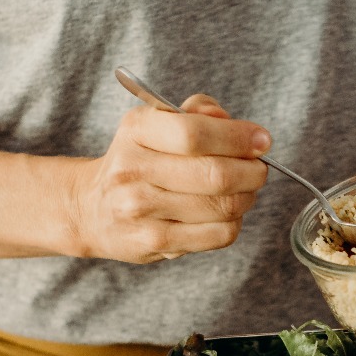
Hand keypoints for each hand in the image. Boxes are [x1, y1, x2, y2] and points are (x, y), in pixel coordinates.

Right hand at [67, 95, 270, 262]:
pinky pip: (217, 235)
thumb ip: (197, 113)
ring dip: (246, 198)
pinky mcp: (153, 243)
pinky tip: (225, 215)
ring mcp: (140, 210)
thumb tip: (229, 121)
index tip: (262, 141)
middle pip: (215, 174)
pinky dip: (233, 223)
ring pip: (222, 207)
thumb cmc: (138, 162)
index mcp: (137, 129)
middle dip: (252, 172)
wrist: (93, 209)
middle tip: (258, 170)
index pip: (195, 133)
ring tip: (243, 191)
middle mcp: (132, 169)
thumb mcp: (157, 123)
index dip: (238, 138)